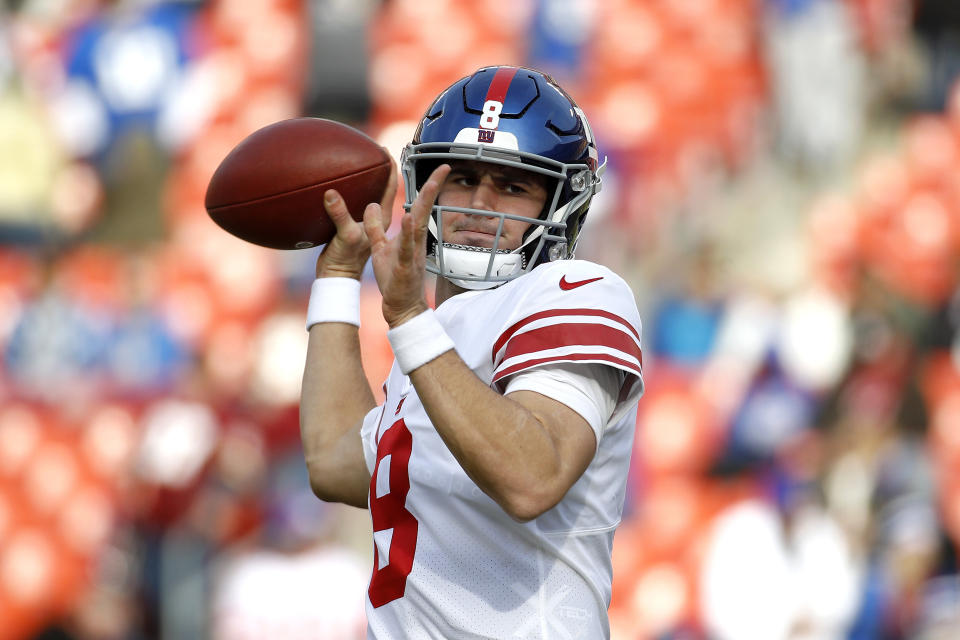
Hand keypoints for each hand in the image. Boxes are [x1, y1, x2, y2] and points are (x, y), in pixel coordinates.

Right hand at [314, 153, 397, 279]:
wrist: (337, 277)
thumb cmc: (346, 260)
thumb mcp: (345, 236)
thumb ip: (341, 215)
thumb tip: (331, 192)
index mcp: (381, 218)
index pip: (390, 188)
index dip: (391, 169)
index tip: (388, 150)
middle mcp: (376, 218)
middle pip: (382, 187)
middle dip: (382, 169)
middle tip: (377, 149)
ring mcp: (364, 221)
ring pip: (369, 194)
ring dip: (367, 179)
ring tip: (361, 162)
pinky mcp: (353, 225)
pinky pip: (353, 202)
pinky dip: (349, 192)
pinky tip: (338, 185)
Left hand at [364, 163, 450, 327]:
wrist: (401, 306)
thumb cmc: (393, 277)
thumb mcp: (380, 248)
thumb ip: (375, 227)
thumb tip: (371, 205)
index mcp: (411, 235)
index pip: (420, 205)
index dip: (428, 185)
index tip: (439, 166)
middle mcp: (416, 241)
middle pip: (424, 209)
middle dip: (434, 187)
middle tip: (444, 166)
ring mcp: (412, 253)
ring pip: (418, 226)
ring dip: (424, 205)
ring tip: (430, 185)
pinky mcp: (404, 266)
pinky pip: (406, 247)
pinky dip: (408, 233)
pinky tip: (408, 218)